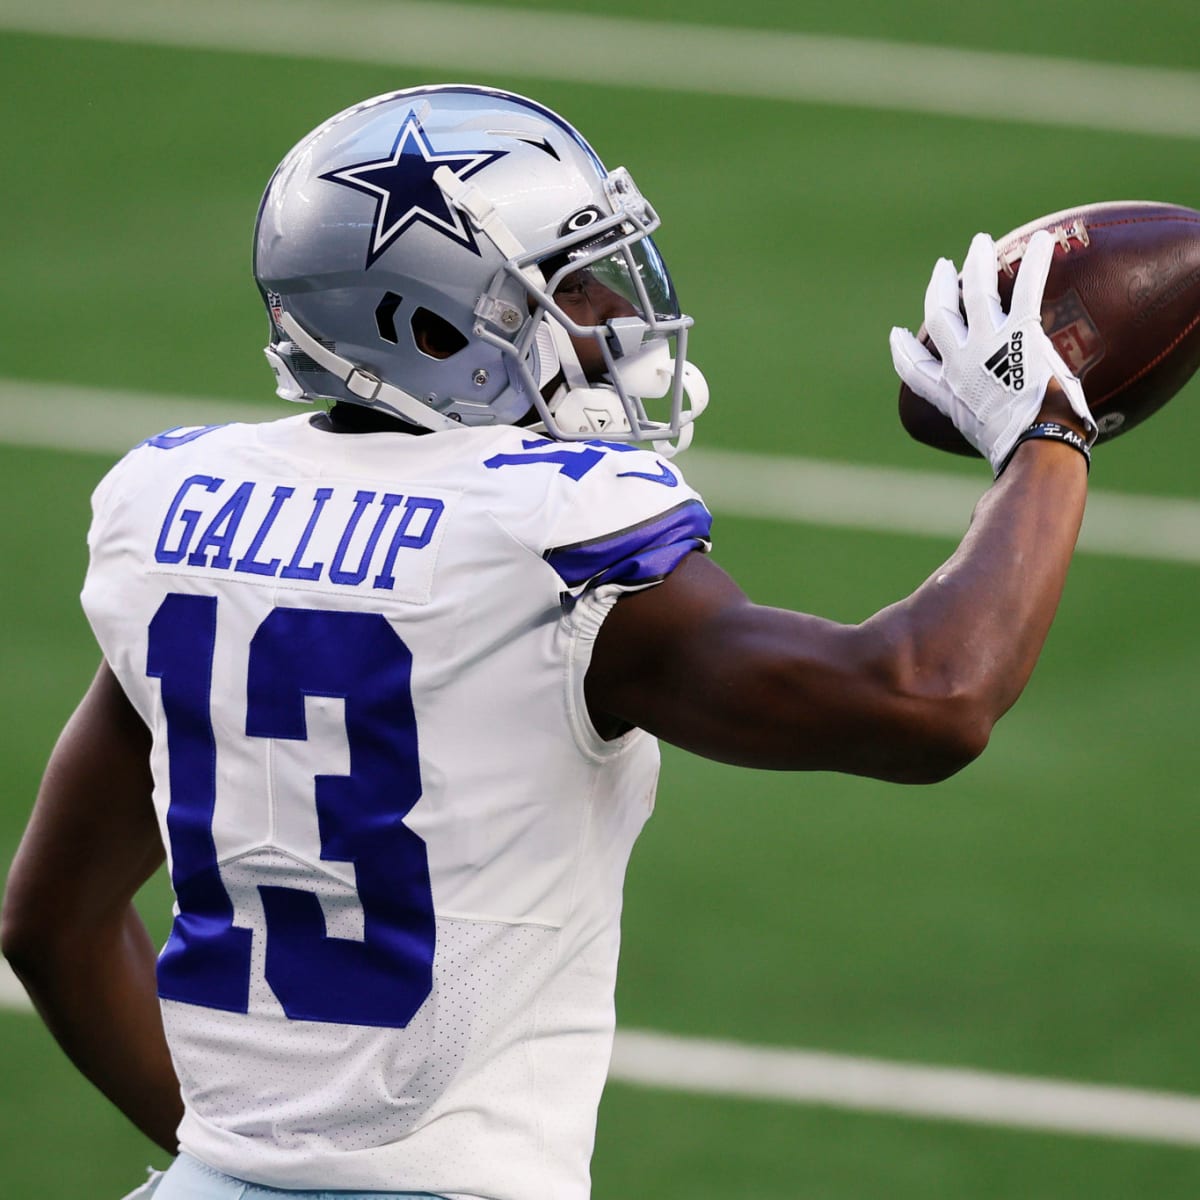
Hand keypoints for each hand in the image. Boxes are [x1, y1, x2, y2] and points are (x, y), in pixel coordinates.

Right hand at [890, 229, 1095, 473]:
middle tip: (944, 268)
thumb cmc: (1021, 452)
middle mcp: (960, 364)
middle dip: (938, 288)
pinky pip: (1026, 288)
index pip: (913, 368)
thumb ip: (992, 427)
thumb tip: (1017, 441)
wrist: (1034, 446)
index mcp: (948, 393)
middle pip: (938, 315)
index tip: (896, 335)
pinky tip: (1047, 240)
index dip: (902, 349)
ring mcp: (987, 345)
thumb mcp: (989, 442)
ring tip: (980, 243)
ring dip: (976, 263)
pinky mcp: (1019, 333)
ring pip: (974, 291)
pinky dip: (1036, 262)